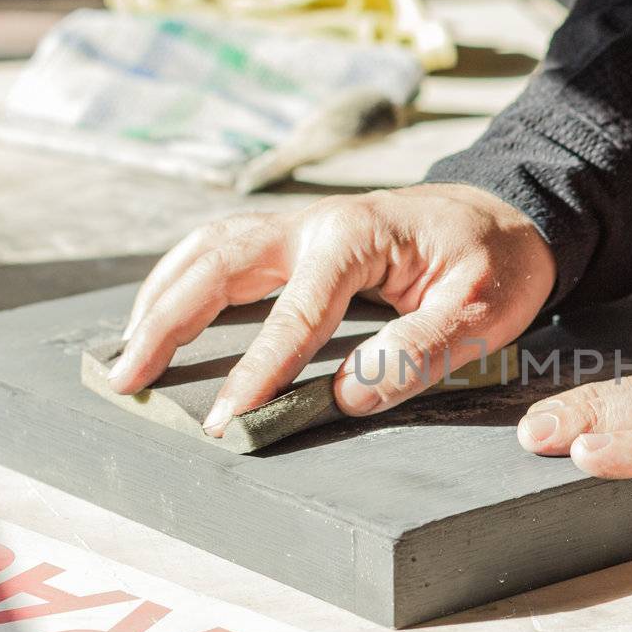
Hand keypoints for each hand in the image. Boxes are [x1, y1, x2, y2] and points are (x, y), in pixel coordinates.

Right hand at [108, 183, 555, 434]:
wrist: (505, 213)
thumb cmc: (495, 262)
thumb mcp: (483, 311)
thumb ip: (418, 352)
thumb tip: (348, 397)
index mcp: (356, 237)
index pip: (294, 313)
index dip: (257, 369)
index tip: (225, 418)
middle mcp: (314, 223)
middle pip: (218, 264)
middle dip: (166, 322)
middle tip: (127, 378)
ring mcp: (299, 226)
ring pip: (208, 250)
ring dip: (160, 297)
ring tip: (126, 352)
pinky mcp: (296, 238)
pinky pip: (223, 252)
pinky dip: (181, 281)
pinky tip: (162, 314)